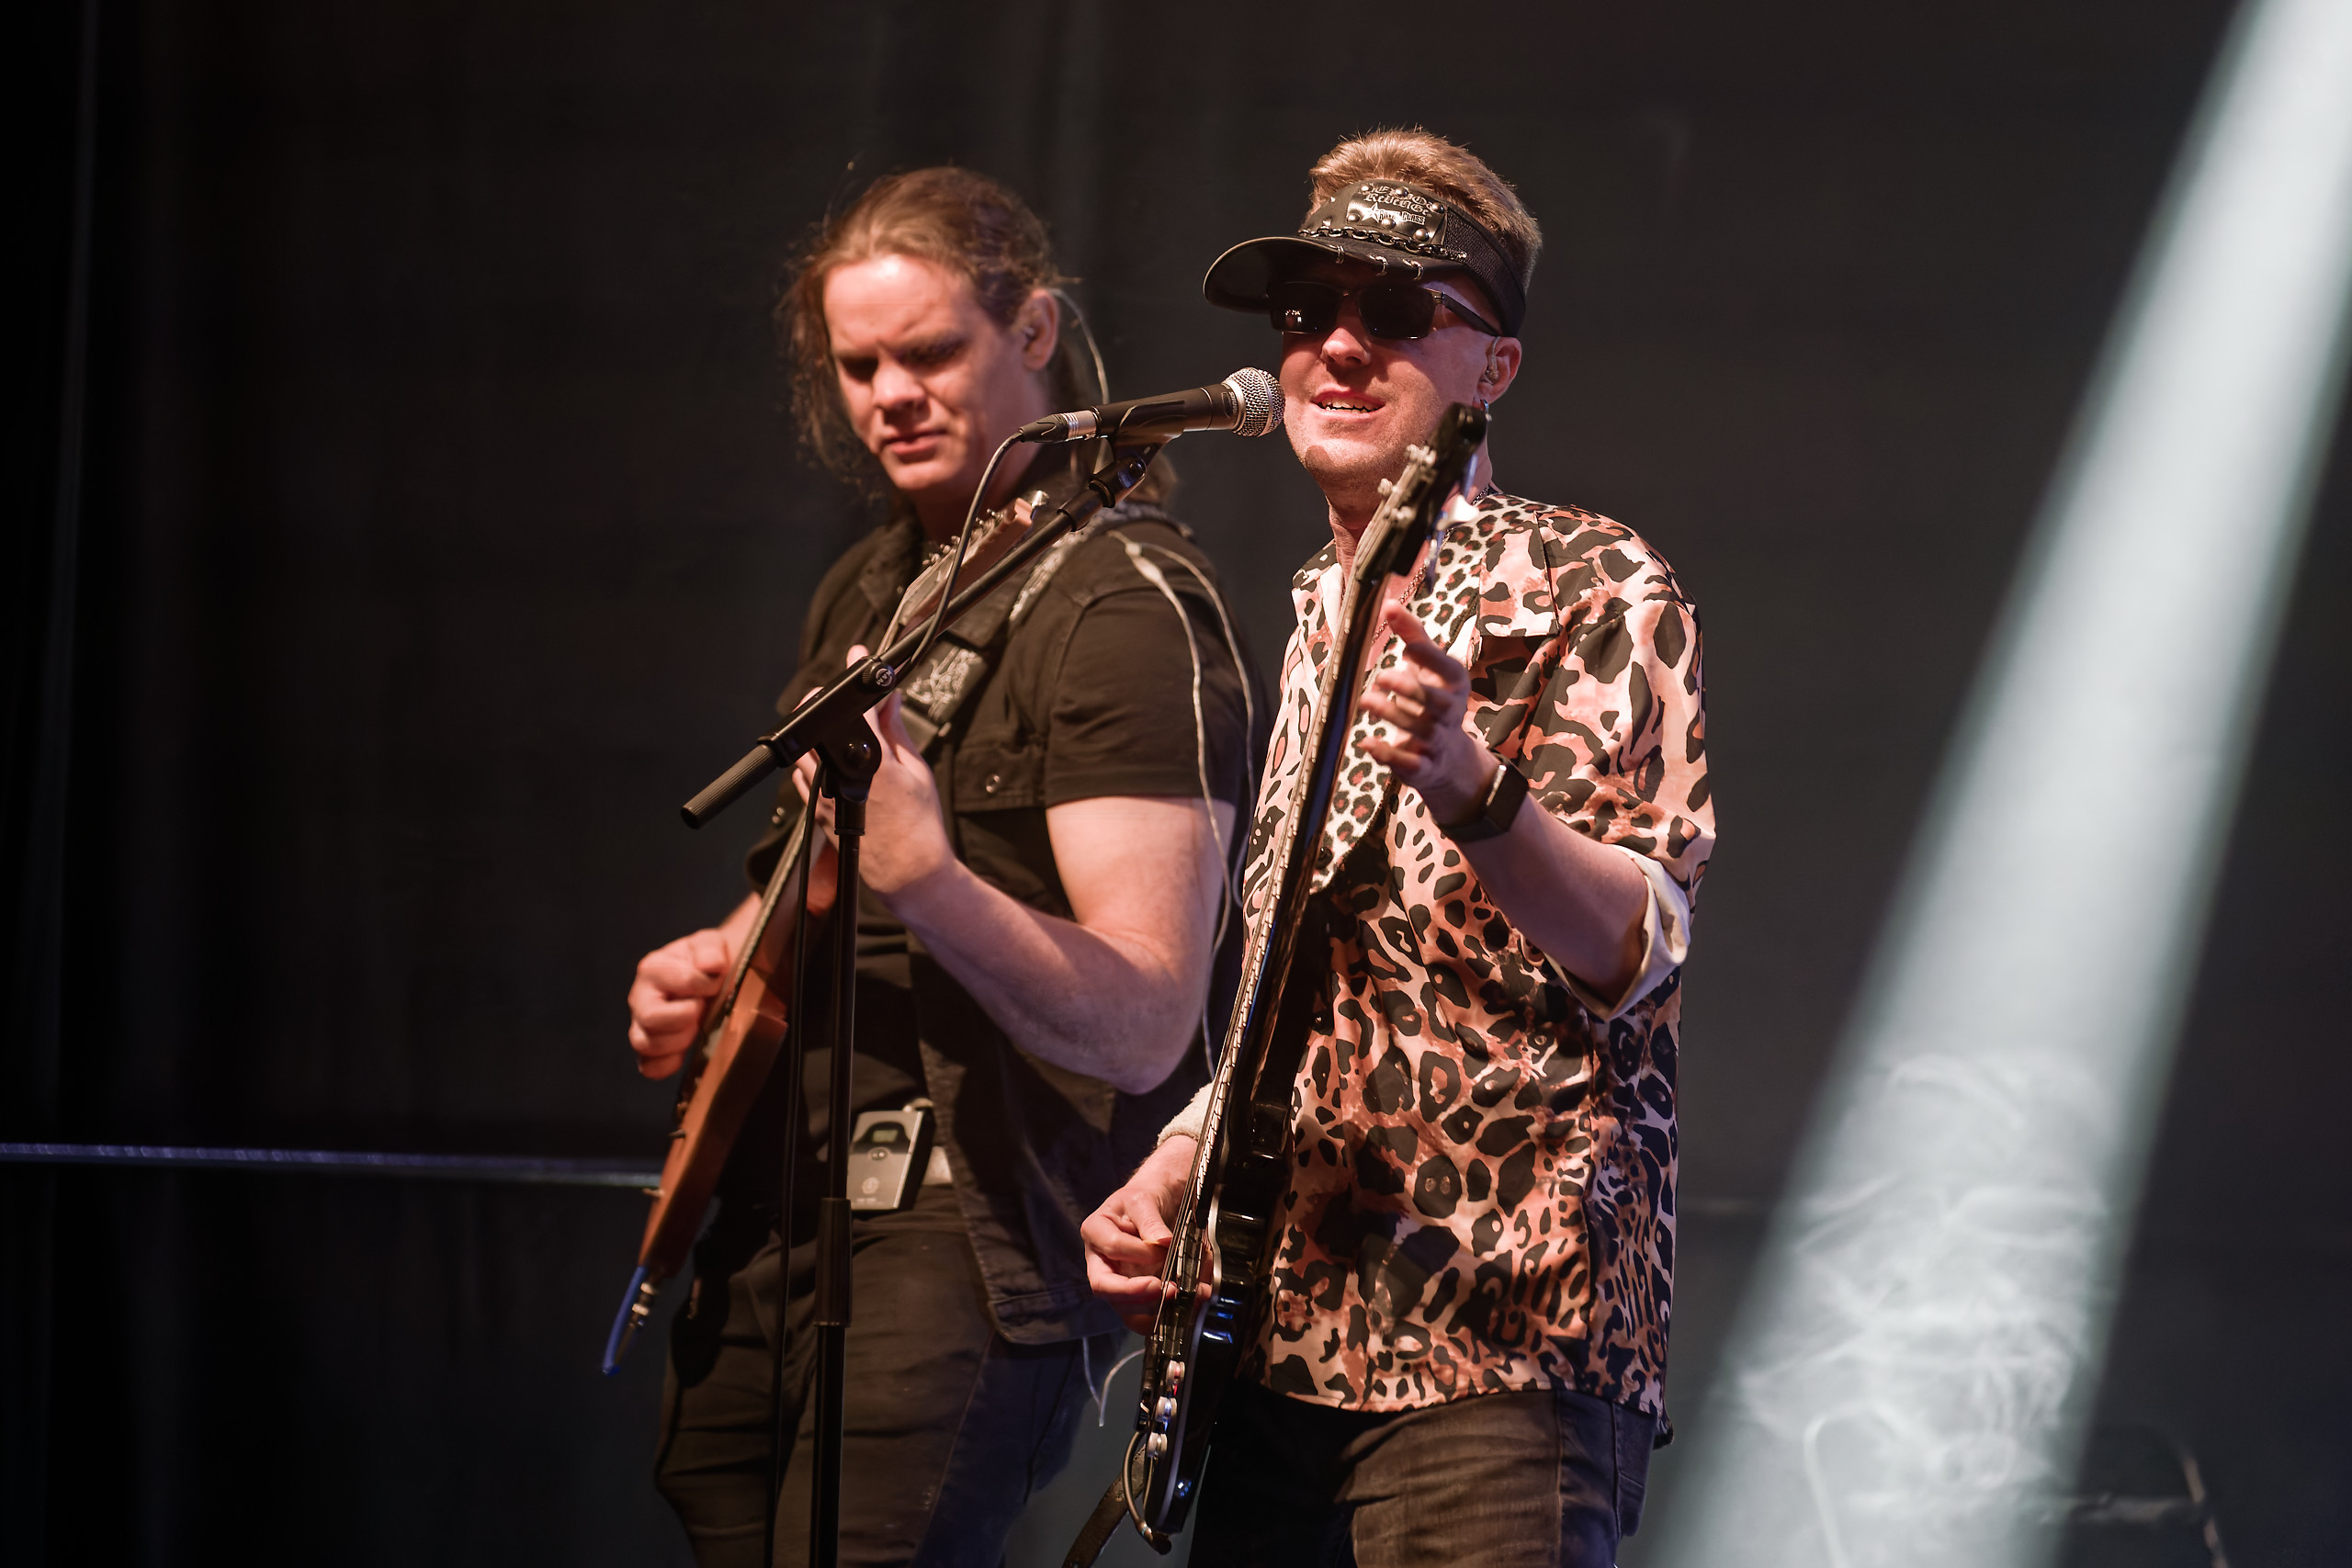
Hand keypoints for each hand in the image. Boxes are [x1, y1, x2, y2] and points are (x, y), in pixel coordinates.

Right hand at [625, 927, 732, 1078]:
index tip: (715, 983)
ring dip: (678, 1041)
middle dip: (685, 1016)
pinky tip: (685, 1052)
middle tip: (701, 1009)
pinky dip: (668, 1065)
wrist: (709, 979)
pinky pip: (649, 1067)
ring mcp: (641, 1026)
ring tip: (695, 1028)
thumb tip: (710, 964)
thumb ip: (710, 948)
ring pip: (646, 1044)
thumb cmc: (706, 962)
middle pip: (652, 1017)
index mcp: (653, 969)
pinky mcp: (649, 1050)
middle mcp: (640, 998)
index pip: (682, 981)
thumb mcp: (711, 944)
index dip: (706, 985)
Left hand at [794, 645, 955, 901]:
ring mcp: (825, 793)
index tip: (860, 657)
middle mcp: (842, 775)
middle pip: (817, 721)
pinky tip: (839, 764)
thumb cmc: (919, 825)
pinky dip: (817, 761)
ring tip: (847, 735)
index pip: (862, 707)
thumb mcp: (916, 770)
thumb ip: (897, 730)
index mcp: (874, 763)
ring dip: (821, 733)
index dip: (861, 678)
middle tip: (847, 699)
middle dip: (829, 703)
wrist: (908, 870)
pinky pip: (805, 773)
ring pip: (807, 747)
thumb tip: (890, 699)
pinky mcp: (818, 807)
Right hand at [1082, 1136, 1194, 1331]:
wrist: (1154, 1206)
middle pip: (1106, 1287)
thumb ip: (1149, 1220)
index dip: (1138, 1252)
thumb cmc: (1143, 1200)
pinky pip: (1142, 1316)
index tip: (1164, 1247)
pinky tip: (1185, 1307)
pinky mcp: (1133, 1297)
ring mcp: (1115, 1283)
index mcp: (1095, 1232)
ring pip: (1124, 1308)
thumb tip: (1162, 1241)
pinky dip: (1163, 1316)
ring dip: (1153, 1308)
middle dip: (1136, 1293)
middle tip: (1168, 1289)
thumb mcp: (1144, 1200)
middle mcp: (1099, 1262)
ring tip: (1183, 1297)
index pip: (1111, 1247)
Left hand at [1359, 603, 1496, 824]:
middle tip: (1381, 675)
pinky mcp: (1423, 768)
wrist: (1449, 758)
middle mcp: (1450, 713)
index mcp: (1453, 684)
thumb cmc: (1431, 699)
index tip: (1408, 646)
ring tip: (1365, 700)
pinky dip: (1387, 754)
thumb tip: (1387, 603)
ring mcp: (1438, 742)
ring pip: (1419, 729)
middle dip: (1410, 689)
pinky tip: (1366, 742)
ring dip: (1391, 714)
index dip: (1429, 657)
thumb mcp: (1428, 667)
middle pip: (1436, 702)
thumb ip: (1411, 636)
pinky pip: (1409, 763)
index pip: (1446, 668)